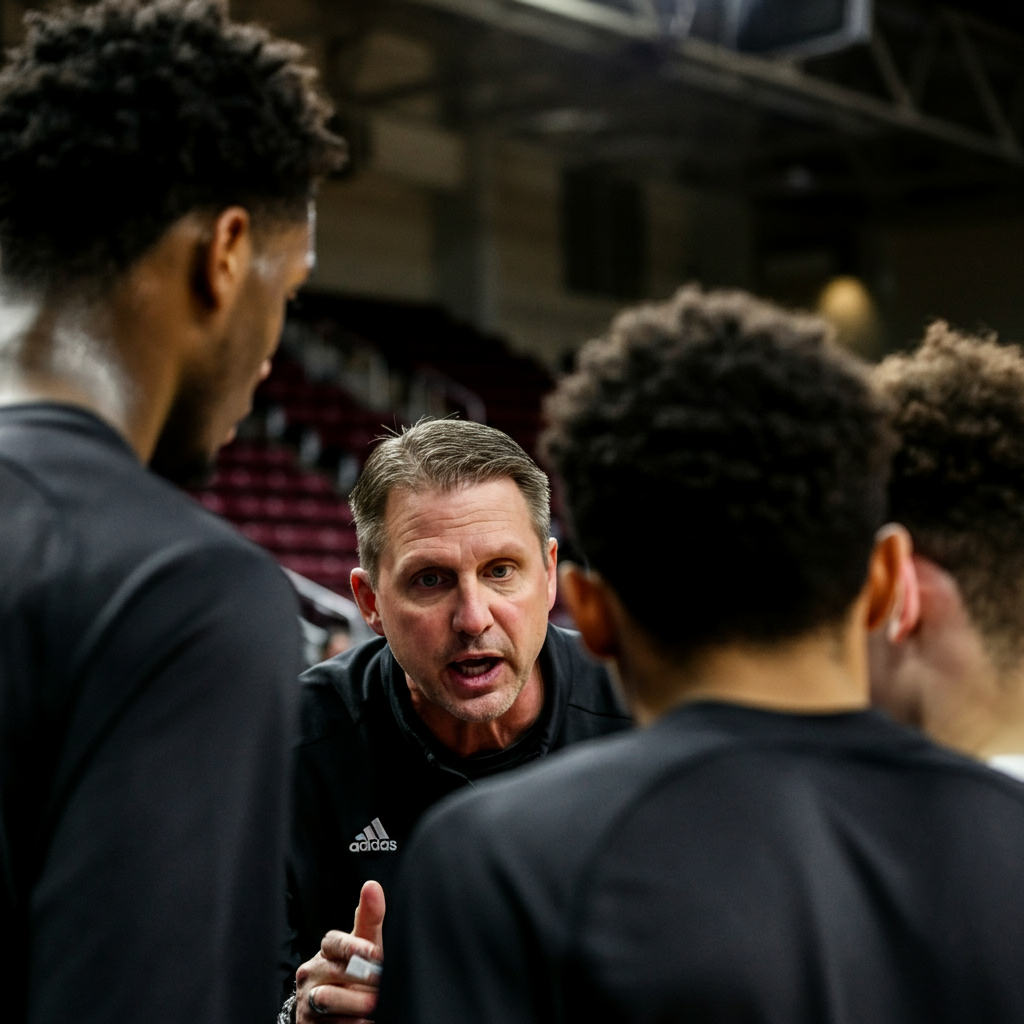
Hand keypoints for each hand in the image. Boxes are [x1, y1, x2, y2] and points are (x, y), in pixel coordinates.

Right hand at [295, 881, 384, 1023]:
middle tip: (380, 984)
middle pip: (333, 972)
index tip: (373, 952)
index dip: (352, 946)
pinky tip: (362, 1022)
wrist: (331, 1011)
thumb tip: (372, 886)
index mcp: (327, 950)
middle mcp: (312, 973)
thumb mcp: (364, 944)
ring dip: (354, 1004)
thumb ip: (369, 919)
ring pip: (326, 999)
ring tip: (373, 1006)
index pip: (333, 941)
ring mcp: (307, 1000)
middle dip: (359, 978)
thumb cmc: (354, 969)